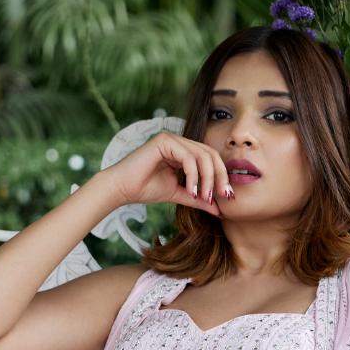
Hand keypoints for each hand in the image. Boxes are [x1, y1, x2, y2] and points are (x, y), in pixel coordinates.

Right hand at [101, 133, 232, 218]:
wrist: (122, 189)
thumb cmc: (145, 189)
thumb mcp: (180, 194)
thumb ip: (199, 199)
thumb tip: (220, 210)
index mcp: (184, 150)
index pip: (211, 159)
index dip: (222, 176)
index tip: (227, 197)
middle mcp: (179, 141)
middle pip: (211, 154)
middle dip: (219, 177)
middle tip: (222, 196)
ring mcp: (172, 138)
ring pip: (202, 155)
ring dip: (207, 178)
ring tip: (204, 197)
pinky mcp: (164, 140)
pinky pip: (188, 157)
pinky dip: (193, 175)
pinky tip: (191, 190)